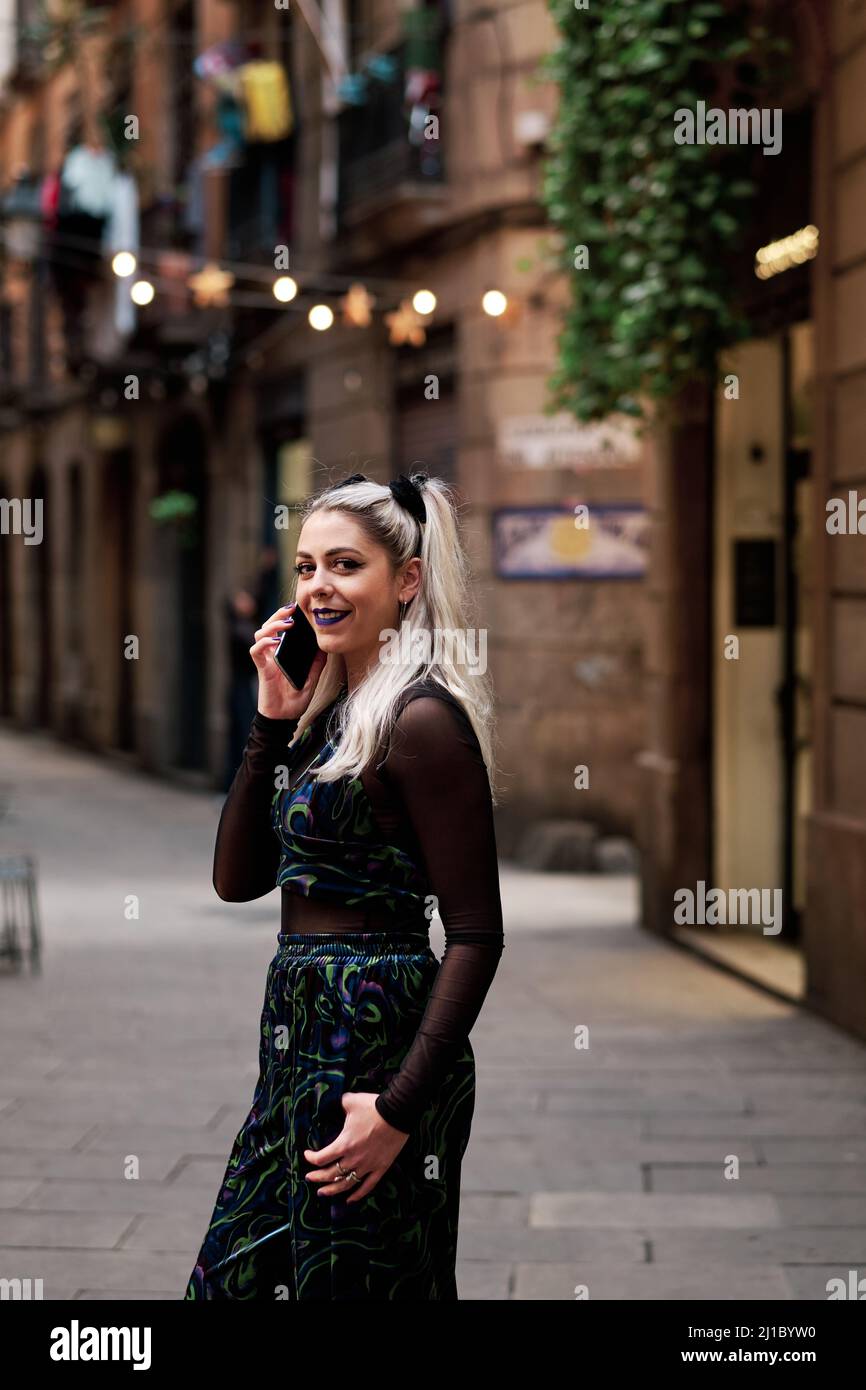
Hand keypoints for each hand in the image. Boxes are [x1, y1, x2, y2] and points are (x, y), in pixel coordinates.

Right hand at [250, 602, 327, 719]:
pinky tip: (275, 640)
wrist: (284, 718)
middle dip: (279, 614)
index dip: (286, 616)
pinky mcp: (261, 669)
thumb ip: (317, 664)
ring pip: (260, 633)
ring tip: (287, 623)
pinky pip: (256, 651)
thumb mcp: (312, 679)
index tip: (299, 608)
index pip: (281, 629)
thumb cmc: (295, 700)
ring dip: (272, 625)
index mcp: (283, 653)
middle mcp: (273, 653)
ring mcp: (266, 660)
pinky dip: (264, 643)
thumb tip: (325, 648)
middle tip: (292, 609)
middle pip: (269, 625)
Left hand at [303, 1092, 409, 1203]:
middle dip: (317, 1178)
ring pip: (346, 1184)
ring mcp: (367, 1166)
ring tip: (322, 1193)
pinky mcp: (380, 1168)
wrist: (397, 1113)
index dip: (311, 1158)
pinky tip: (349, 1200)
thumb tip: (332, 1101)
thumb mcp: (350, 1101)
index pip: (321, 1158)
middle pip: (330, 1175)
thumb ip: (338, 1103)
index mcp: (344, 1144)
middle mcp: (353, 1159)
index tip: (307, 1155)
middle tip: (309, 1178)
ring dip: (332, 1190)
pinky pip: (367, 1186)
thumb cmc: (373, 1107)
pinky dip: (358, 1195)